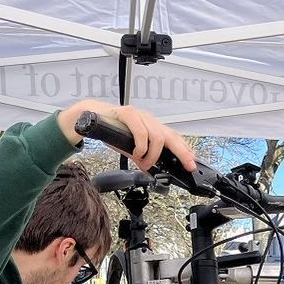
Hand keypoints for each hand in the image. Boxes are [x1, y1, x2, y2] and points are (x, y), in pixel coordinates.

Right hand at [56, 99, 196, 173]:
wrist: (92, 117)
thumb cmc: (113, 131)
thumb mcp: (133, 148)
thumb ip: (144, 157)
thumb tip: (152, 169)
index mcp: (152, 127)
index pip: (174, 138)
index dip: (185, 150)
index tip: (192, 164)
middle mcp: (149, 120)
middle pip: (171, 136)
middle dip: (182, 152)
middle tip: (187, 165)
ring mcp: (139, 115)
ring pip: (157, 136)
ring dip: (152, 155)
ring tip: (144, 162)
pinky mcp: (128, 113)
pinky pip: (141, 131)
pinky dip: (141, 146)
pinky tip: (137, 153)